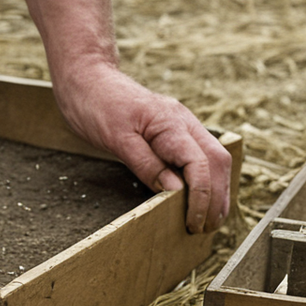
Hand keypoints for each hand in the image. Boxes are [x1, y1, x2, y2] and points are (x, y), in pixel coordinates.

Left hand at [56, 64, 231, 233]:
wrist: (87, 76)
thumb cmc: (96, 104)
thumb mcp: (115, 139)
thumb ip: (146, 165)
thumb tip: (176, 192)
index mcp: (170, 123)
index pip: (200, 165)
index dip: (202, 198)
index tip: (193, 223)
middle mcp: (184, 122)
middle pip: (218, 162)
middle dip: (217, 198)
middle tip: (204, 229)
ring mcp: (183, 125)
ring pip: (215, 159)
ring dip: (217, 191)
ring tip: (208, 221)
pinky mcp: (175, 131)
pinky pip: (202, 156)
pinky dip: (206, 180)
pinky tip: (200, 198)